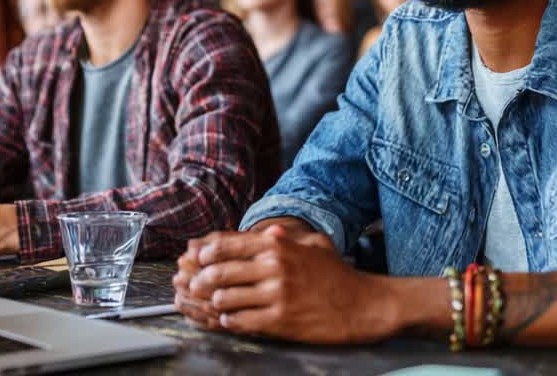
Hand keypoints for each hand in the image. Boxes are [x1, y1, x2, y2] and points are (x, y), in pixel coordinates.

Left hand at [183, 225, 400, 343]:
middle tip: (194, 286)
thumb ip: (284, 238)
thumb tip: (262, 234)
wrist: (363, 305)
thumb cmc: (336, 274)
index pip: (225, 244)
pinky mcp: (280, 320)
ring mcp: (276, 295)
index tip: (197, 260)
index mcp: (277, 246)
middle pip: (218, 272)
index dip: (204, 253)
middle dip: (200, 280)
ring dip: (215, 303)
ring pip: (225, 298)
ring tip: (215, 304)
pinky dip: (229, 321)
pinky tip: (231, 319)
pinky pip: (240, 321)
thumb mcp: (312, 245)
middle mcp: (274, 267)